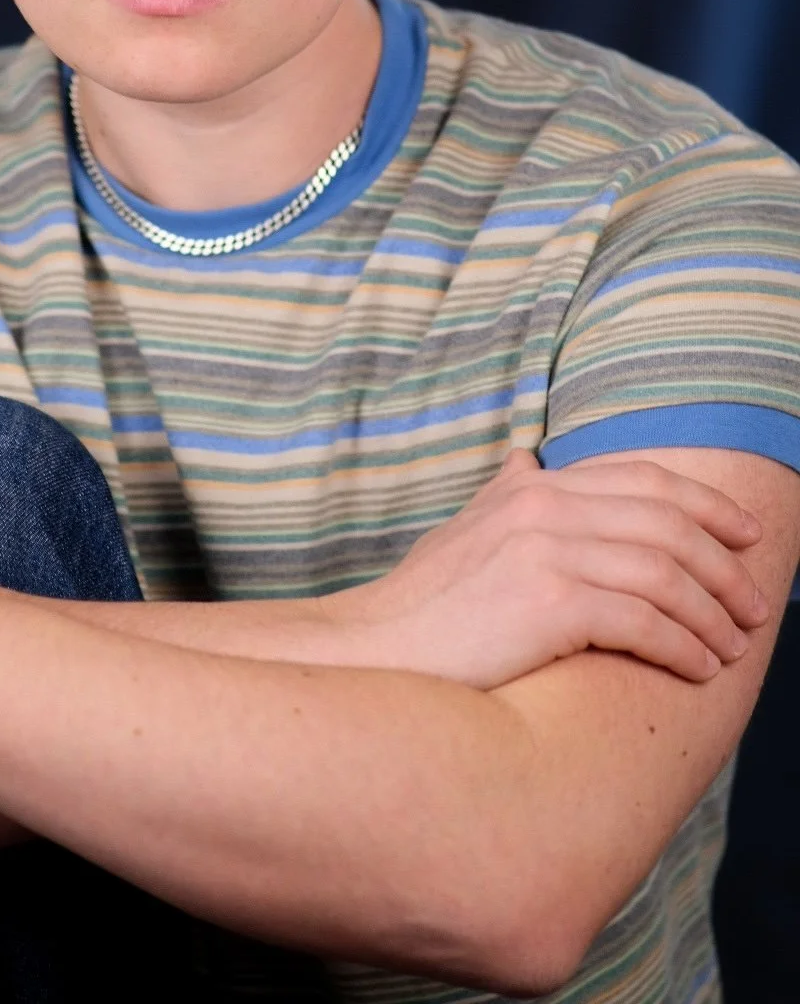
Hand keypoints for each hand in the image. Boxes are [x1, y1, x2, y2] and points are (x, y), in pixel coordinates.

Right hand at [326, 450, 767, 687]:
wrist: (374, 654)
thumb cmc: (423, 607)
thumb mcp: (465, 532)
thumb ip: (504, 496)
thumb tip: (524, 459)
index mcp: (532, 488)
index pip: (644, 481)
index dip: (706, 506)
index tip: (746, 537)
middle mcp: (542, 505)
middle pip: (668, 523)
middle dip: (725, 565)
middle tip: (755, 606)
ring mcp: (545, 551)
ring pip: (666, 574)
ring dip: (712, 614)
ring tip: (731, 647)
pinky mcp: (548, 603)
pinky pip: (644, 621)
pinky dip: (683, 646)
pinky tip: (697, 668)